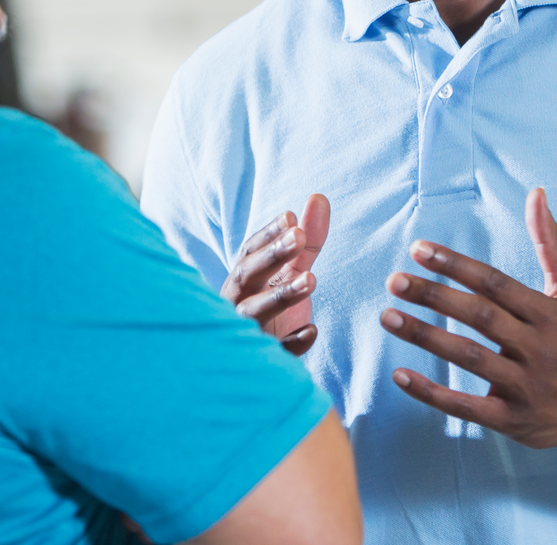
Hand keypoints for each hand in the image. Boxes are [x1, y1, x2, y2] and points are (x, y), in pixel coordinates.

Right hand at [220, 194, 329, 354]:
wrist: (255, 359)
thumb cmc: (273, 303)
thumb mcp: (292, 270)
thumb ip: (306, 239)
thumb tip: (319, 197)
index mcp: (243, 277)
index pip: (249, 250)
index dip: (268, 234)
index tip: (291, 217)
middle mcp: (237, 300)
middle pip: (247, 275)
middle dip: (272, 255)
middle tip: (299, 236)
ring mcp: (247, 329)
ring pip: (255, 312)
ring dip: (281, 295)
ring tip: (311, 279)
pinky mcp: (261, 357)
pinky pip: (273, 351)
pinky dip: (291, 342)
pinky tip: (311, 331)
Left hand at [379, 187, 556, 447]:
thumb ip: (551, 242)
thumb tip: (536, 192)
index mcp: (548, 314)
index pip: (495, 284)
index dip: (455, 265)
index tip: (418, 249)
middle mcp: (538, 348)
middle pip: (479, 317)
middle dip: (434, 296)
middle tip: (393, 280)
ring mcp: (525, 386)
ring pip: (469, 358)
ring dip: (425, 337)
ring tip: (387, 316)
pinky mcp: (513, 420)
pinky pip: (467, 407)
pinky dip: (432, 393)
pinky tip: (400, 375)